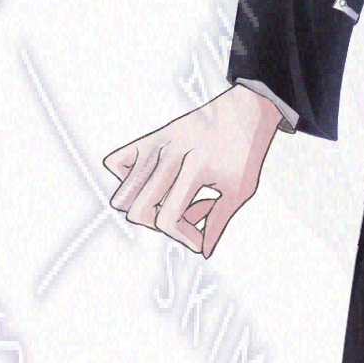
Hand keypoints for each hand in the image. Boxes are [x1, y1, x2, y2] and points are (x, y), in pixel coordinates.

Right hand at [104, 83, 287, 257]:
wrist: (246, 111)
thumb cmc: (246, 155)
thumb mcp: (240, 191)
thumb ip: (219, 223)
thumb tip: (203, 252)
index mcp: (197, 166)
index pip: (167, 218)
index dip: (183, 238)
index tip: (200, 239)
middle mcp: (172, 152)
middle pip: (139, 209)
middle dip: (160, 225)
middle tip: (186, 220)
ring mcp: (157, 141)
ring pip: (124, 194)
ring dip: (146, 208)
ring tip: (173, 202)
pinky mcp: (151, 136)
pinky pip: (117, 162)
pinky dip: (128, 181)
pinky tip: (154, 185)